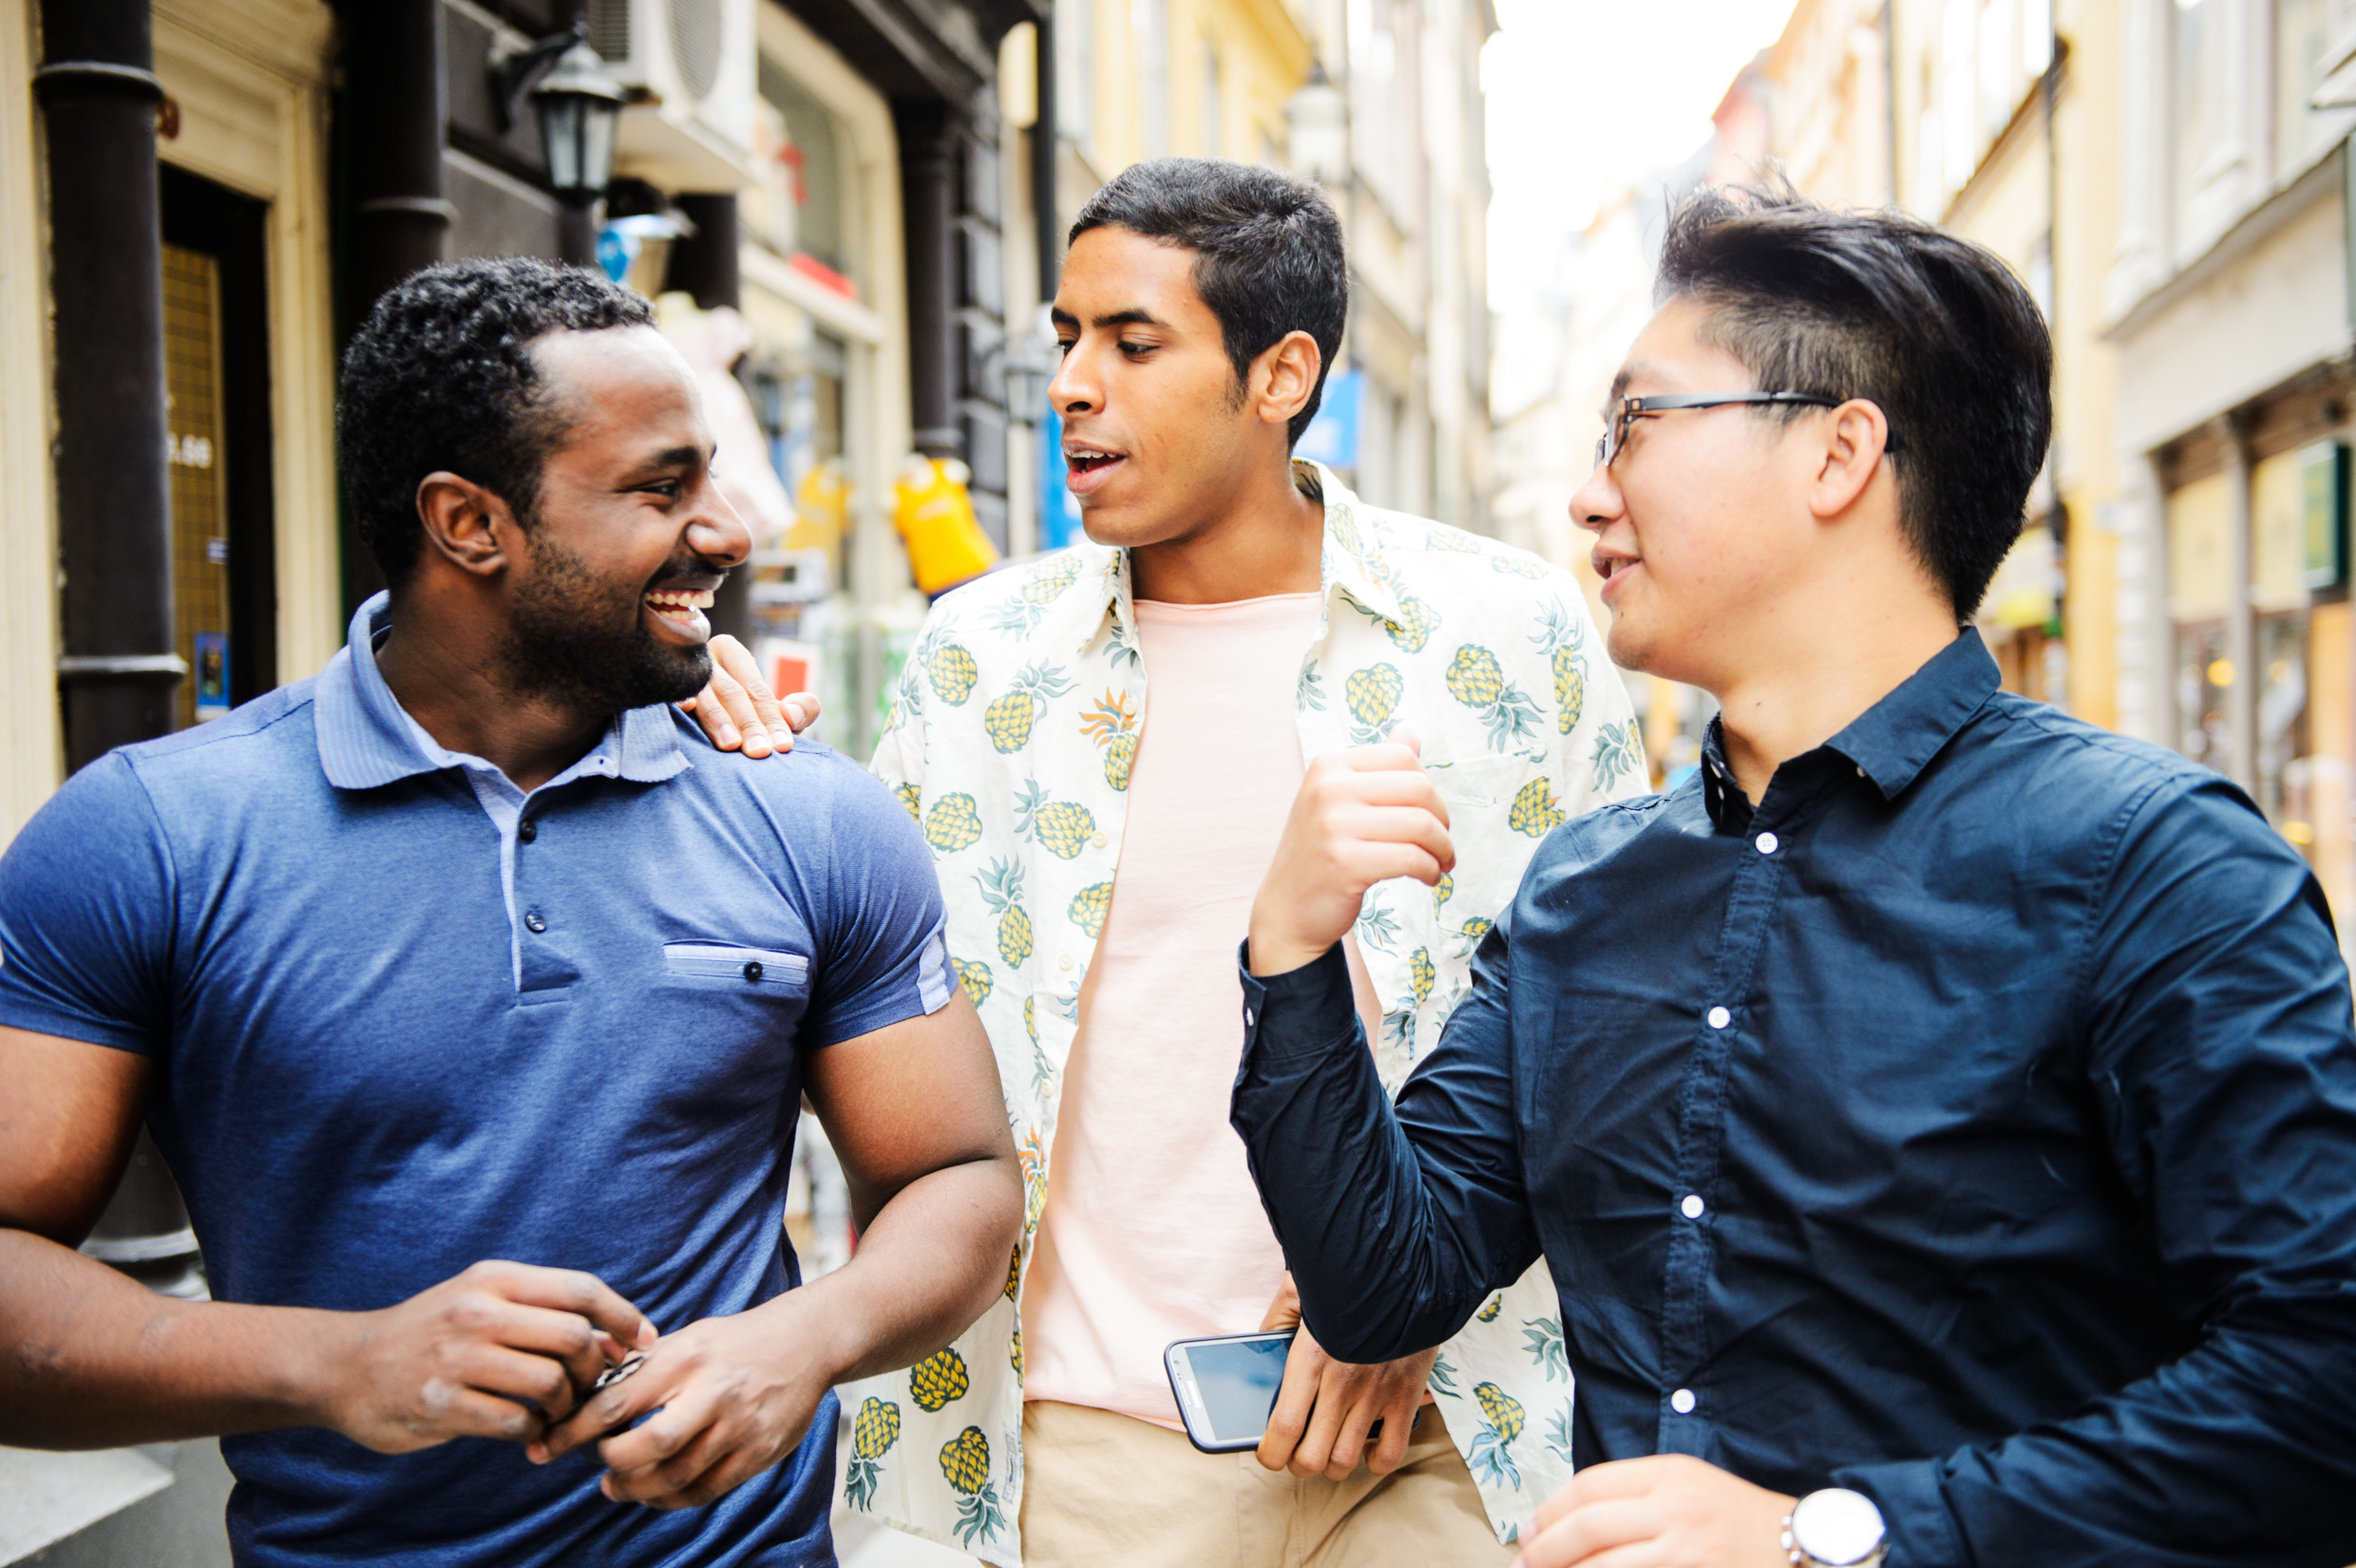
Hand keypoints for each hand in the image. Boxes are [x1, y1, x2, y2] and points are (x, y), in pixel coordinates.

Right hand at [322, 1261, 653, 1454]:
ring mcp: (457, 1358)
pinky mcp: (440, 1404)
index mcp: (495, 1279)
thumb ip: (543, 1313)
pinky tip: (529, 1431)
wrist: (347, 1366)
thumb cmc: (432, 1333)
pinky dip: (535, 1432)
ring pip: (550, 1382)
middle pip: (574, 1337)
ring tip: (556, 1413)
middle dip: (596, 1369)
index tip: (642, 1341)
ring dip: (566, 1406)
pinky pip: (517, 1422)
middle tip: (590, 1388)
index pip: (580, 1288)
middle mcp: (478, 1311)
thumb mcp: (482, 1302)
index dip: (622, 1316)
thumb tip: (617, 1337)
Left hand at [536, 1298, 834, 1510]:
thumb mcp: (688, 1337)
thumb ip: (641, 1363)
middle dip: (610, 1463)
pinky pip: (704, 1491)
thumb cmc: (734, 1341)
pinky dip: (670, 1499)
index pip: (616, 1402)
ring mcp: (738, 1426)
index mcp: (685, 1358)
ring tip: (616, 1486)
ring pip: (674, 1476)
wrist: (806, 1343)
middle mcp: (712, 1392)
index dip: (573, 1431)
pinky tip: (653, 1492)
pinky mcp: (758, 1453)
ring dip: (635, 1489)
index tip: (545, 1446)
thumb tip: (582, 1381)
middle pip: (646, 1445)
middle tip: (595, 1464)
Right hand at [678, 634, 820, 757]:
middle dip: (748, 724)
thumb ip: (800, 711)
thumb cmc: (746, 715)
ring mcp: (681, 672)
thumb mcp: (774, 712)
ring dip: (719, 721)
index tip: (782, 746)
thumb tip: (792, 714)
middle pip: (731, 692)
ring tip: (731, 745)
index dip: (772, 718)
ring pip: (705, 696)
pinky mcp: (661, 687)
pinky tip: (686, 710)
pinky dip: (680, 703)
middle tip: (759, 752)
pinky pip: (672, 695)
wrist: (706, 718)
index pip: (756, 689)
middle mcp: (704, 658)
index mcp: (731, 653)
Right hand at [1248, 729, 1452, 976]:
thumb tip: (1409, 733)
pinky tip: (1428, 878)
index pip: (1403, 757)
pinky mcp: (1346, 863)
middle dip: (1442, 820)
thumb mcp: (1338, 801)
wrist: (1286, 910)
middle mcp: (1329, 788)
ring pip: (1421, 825)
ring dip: (1442, 850)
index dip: (1430, 787)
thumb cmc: (1319, 854)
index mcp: (1329, 765)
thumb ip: (1376, 767)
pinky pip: (1412, 859)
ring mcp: (1334, 825)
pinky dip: (1431, 871)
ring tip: (1440, 864)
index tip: (1431, 814)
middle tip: (1442, 844)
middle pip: (1419, 788)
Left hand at [1255, 1273, 1437, 1480]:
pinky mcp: (1406, 1396)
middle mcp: (1342, 1383)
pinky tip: (1364, 1447)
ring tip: (1326, 1449)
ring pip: (1345, 1461)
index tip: (1268, 1452)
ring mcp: (1377, 1394)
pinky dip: (1374, 1461)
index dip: (1270, 1454)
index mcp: (1310, 1359)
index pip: (1283, 1430)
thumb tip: (1259, 1348)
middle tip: (1296, 1450)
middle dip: (1297, 1463)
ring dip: (1331, 1465)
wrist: (1408, 1265)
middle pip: (1312, 1458)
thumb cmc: (1347, 1276)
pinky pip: (1390, 1453)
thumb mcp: (1298, 1288)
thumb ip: (1274, 1321)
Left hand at [1513, 1455, 1795, 1567]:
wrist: (1803, 1546)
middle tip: (1526, 1562)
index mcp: (1669, 1475)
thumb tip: (1574, 1518)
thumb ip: (1638, 1494)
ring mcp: (1687, 1551)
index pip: (1590, 1487)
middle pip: (1589, 1526)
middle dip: (1548, 1549)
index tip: (1530, 1531)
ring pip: (1605, 1565)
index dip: (1550, 1511)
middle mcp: (1675, 1508)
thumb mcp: (1690, 1484)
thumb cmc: (1740, 1518)